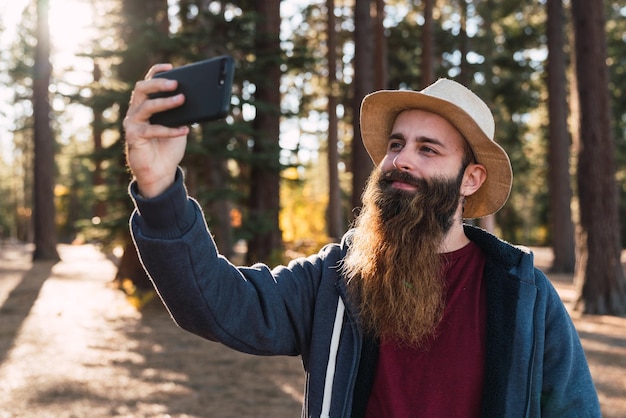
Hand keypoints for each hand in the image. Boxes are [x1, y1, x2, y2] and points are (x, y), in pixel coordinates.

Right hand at [124, 64, 189, 197]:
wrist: (160, 171)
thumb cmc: (169, 147)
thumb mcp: (179, 126)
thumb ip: (183, 113)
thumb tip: (198, 100)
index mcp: (145, 105)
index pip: (148, 83)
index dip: (157, 72)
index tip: (171, 66)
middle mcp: (136, 111)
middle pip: (142, 89)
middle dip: (159, 83)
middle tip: (176, 84)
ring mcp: (133, 123)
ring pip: (146, 106)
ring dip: (165, 102)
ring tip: (182, 99)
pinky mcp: (133, 137)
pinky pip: (152, 130)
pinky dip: (170, 130)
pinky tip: (185, 129)